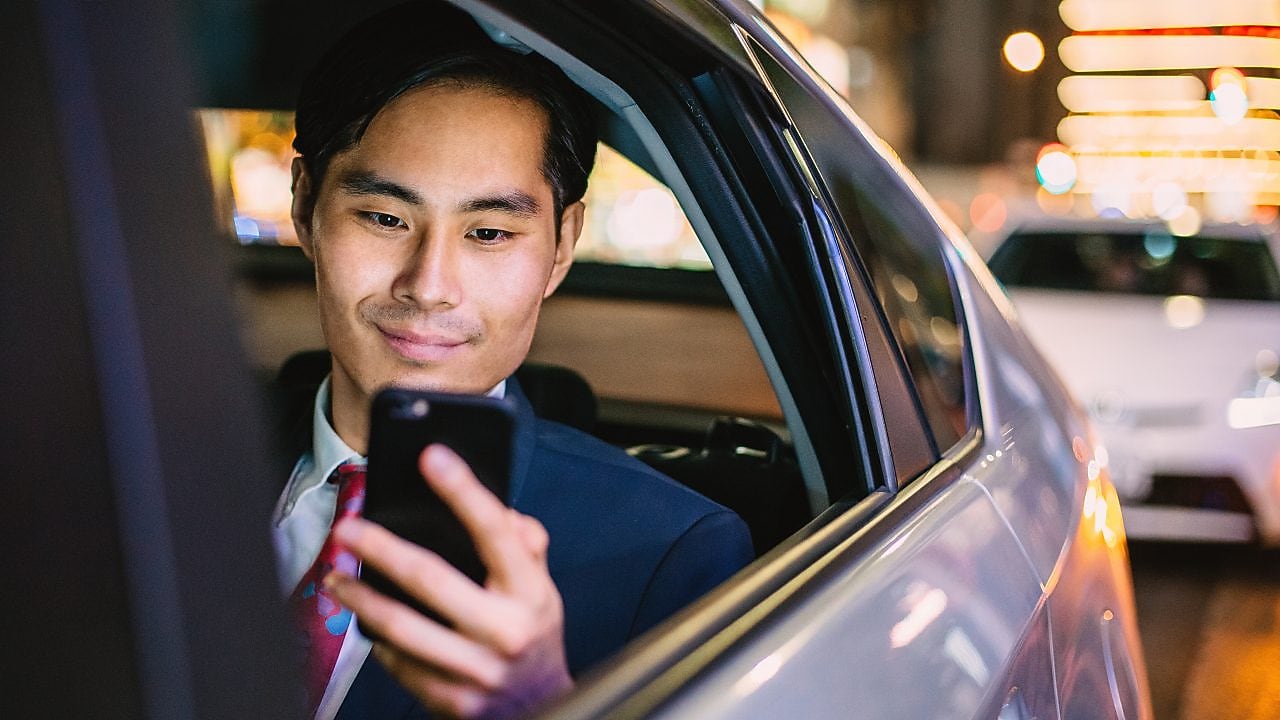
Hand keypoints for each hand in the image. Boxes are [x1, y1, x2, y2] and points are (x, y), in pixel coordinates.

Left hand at [326, 444, 572, 718]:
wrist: (541, 710)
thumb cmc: (533, 637)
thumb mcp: (544, 589)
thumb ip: (527, 546)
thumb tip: (503, 512)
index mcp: (530, 593)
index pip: (495, 532)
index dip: (463, 491)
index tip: (432, 457)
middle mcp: (504, 631)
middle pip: (432, 579)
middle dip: (382, 548)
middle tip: (347, 528)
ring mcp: (476, 671)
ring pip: (403, 627)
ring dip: (362, 598)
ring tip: (336, 578)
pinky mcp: (451, 700)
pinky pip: (400, 664)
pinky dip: (377, 639)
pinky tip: (364, 620)